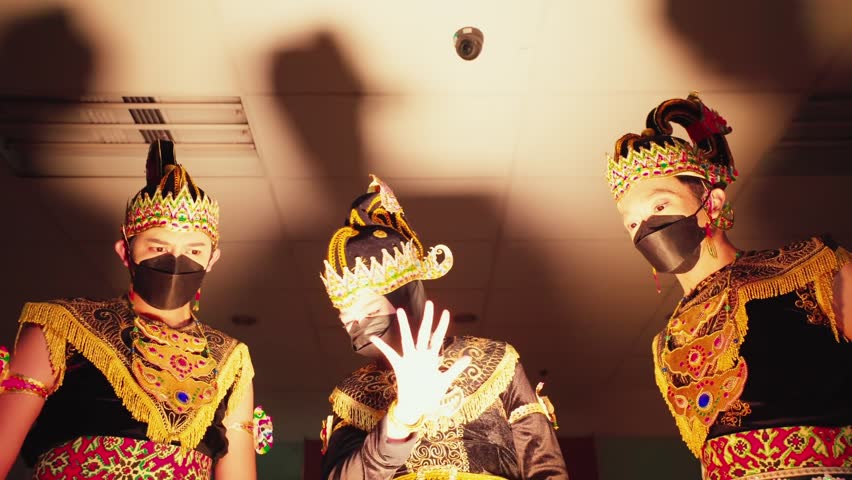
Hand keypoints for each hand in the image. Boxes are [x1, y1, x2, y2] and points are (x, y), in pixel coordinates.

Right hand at [370, 301, 470, 437]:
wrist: (416, 408)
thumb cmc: (430, 394)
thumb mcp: (444, 381)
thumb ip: (455, 368)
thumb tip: (468, 357)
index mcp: (431, 358)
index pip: (438, 338)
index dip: (442, 325)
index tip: (445, 312)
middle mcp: (420, 355)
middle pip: (424, 333)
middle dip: (427, 319)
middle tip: (430, 303)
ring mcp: (410, 359)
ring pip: (407, 338)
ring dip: (405, 325)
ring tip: (400, 310)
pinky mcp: (400, 366)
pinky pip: (389, 354)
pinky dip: (381, 346)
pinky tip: (373, 337)